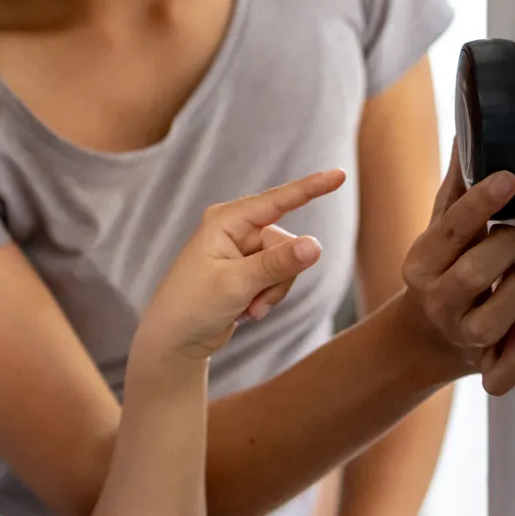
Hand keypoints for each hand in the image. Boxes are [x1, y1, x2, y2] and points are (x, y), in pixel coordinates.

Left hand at [136, 171, 345, 361]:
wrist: (174, 341)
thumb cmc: (193, 306)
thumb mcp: (237, 284)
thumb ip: (278, 264)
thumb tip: (316, 245)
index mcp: (226, 220)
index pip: (277, 200)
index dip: (311, 188)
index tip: (341, 174)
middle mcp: (235, 229)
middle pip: (287, 243)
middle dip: (279, 277)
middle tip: (254, 301)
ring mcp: (242, 250)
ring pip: (287, 264)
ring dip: (273, 292)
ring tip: (248, 309)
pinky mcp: (248, 270)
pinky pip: (278, 279)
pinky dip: (268, 298)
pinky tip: (245, 311)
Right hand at [396, 151, 514, 393]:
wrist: (423, 339)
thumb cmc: (443, 272)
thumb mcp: (440, 232)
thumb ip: (455, 188)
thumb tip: (467, 128)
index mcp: (422, 262)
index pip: (452, 228)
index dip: (482, 202)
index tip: (510, 178)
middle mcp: (436, 299)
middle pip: (476, 271)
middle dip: (508, 247)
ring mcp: (460, 335)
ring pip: (495, 319)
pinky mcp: (481, 365)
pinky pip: (502, 371)